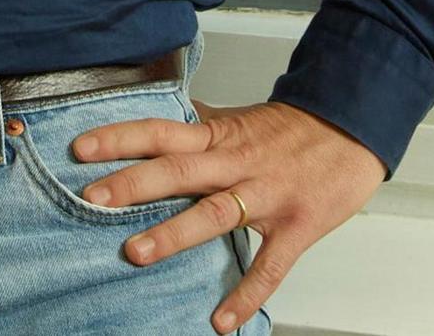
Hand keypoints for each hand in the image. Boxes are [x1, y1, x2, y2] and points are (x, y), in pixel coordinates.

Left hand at [71, 97, 386, 333]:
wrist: (353, 130)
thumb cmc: (292, 128)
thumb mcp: (238, 118)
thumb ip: (198, 125)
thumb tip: (159, 118)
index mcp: (218, 136)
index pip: (159, 132)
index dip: (119, 138)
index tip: (81, 149)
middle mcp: (237, 163)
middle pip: (178, 171)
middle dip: (132, 185)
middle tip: (91, 199)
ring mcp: (267, 196)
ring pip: (214, 214)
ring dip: (173, 233)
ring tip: (135, 253)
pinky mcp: (297, 227)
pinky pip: (270, 265)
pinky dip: (247, 293)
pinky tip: (221, 320)